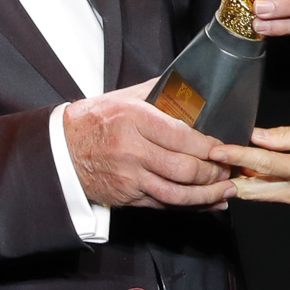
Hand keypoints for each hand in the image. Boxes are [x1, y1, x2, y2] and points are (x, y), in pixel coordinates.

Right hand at [64, 79, 235, 208]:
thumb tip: (189, 83)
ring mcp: (130, 177)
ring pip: (177, 194)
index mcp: (135, 120)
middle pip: (184, 169)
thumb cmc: (95, 120)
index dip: (209, 147)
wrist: (61, 150)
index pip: (182, 137)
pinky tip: (208, 204)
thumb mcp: (125, 97)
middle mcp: (133, 150)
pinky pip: (164, 206)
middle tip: (228, 170)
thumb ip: (158, 91)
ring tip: (226, 191)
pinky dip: (190, 207)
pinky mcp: (127, 197)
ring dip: (207, 196)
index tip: (223, 148)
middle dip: (213, 173)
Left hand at [212, 119, 289, 216]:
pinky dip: (265, 187)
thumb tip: (261, 137)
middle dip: (229, 180)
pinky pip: (280, 197)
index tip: (215, 151)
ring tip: (227, 169)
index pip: (262, 163)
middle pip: (254, 191)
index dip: (235, 156)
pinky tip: (257, 175)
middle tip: (210, 167)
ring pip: (265, 196)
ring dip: (245, 184)